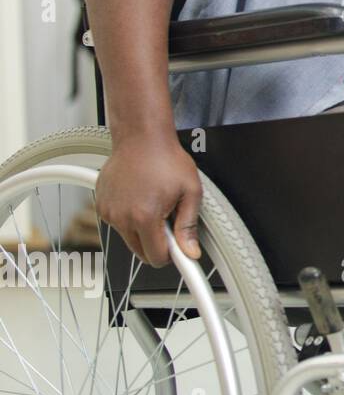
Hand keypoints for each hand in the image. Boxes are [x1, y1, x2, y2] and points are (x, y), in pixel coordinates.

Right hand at [95, 134, 202, 266]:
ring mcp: (108, 211)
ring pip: (129, 238)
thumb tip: (190, 251)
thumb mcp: (190, 192)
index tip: (179, 252)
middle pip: (140, 251)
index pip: (156, 257)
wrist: (141, 137)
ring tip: (155, 203)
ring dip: (142, 229)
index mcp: (145, 217)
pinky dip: (129, 217)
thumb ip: (189, 225)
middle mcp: (122, 217)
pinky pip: (118, 223)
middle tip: (169, 220)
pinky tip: (140, 198)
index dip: (171, 255)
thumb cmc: (166, 158)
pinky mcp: (101, 205)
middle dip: (157, 243)